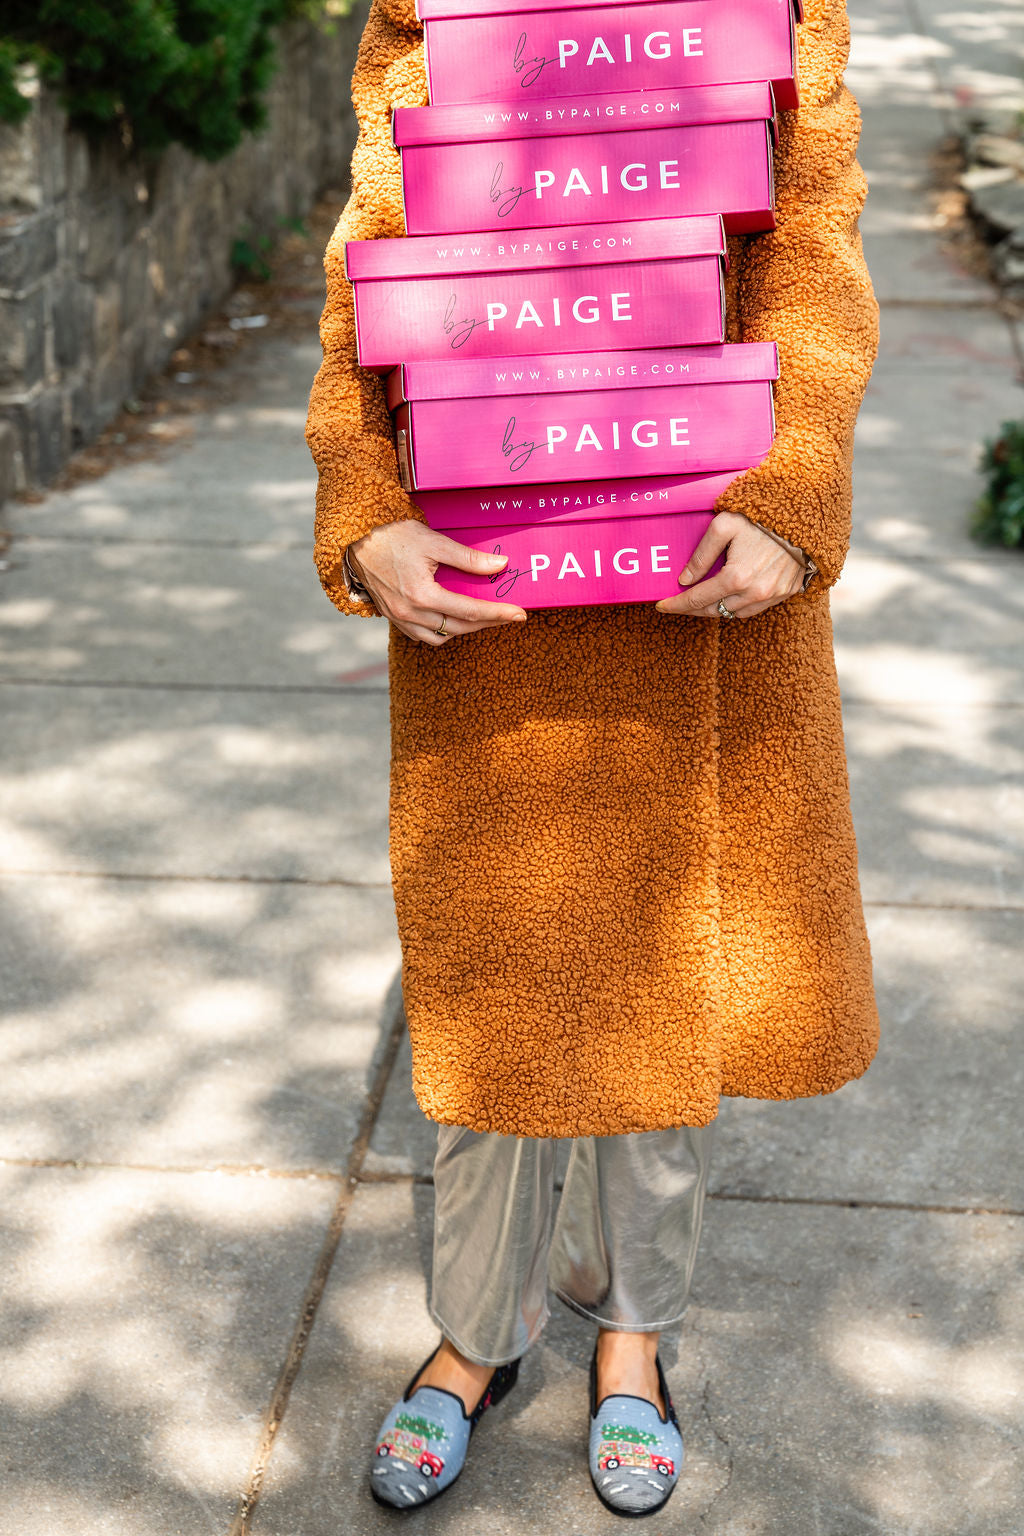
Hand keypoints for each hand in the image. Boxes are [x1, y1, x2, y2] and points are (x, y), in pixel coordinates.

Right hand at [347, 519, 527, 644]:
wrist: (354, 540)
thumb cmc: (392, 535)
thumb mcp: (433, 541)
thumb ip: (468, 558)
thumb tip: (500, 566)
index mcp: (422, 595)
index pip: (470, 611)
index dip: (498, 614)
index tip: (520, 614)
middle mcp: (410, 613)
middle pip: (459, 628)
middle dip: (487, 623)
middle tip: (508, 616)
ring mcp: (399, 618)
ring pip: (440, 637)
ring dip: (463, 630)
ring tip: (481, 616)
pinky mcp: (392, 617)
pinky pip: (422, 635)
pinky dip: (440, 631)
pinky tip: (451, 618)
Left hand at [655, 512, 805, 620]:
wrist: (804, 516)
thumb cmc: (760, 517)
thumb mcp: (723, 526)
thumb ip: (701, 555)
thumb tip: (684, 580)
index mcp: (735, 578)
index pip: (696, 600)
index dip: (676, 604)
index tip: (660, 606)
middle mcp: (754, 593)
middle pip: (713, 611)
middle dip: (692, 610)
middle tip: (677, 604)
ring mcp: (772, 596)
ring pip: (734, 614)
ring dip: (715, 609)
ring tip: (701, 600)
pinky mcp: (785, 593)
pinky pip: (754, 609)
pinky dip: (737, 606)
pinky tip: (728, 596)